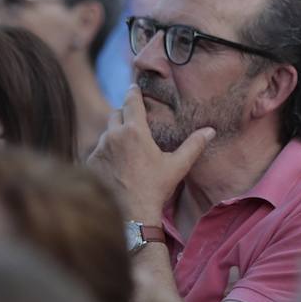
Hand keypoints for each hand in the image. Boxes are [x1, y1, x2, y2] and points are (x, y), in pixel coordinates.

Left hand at [87, 85, 214, 221]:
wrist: (131, 214)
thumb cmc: (155, 188)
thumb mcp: (177, 166)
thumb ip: (194, 145)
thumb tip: (210, 131)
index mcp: (135, 131)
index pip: (131, 101)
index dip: (133, 92)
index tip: (134, 88)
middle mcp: (113, 135)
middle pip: (116, 113)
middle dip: (124, 115)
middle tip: (133, 122)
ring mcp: (99, 148)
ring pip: (106, 132)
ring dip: (115, 135)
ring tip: (125, 148)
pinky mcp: (91, 162)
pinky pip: (98, 149)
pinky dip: (106, 152)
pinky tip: (115, 164)